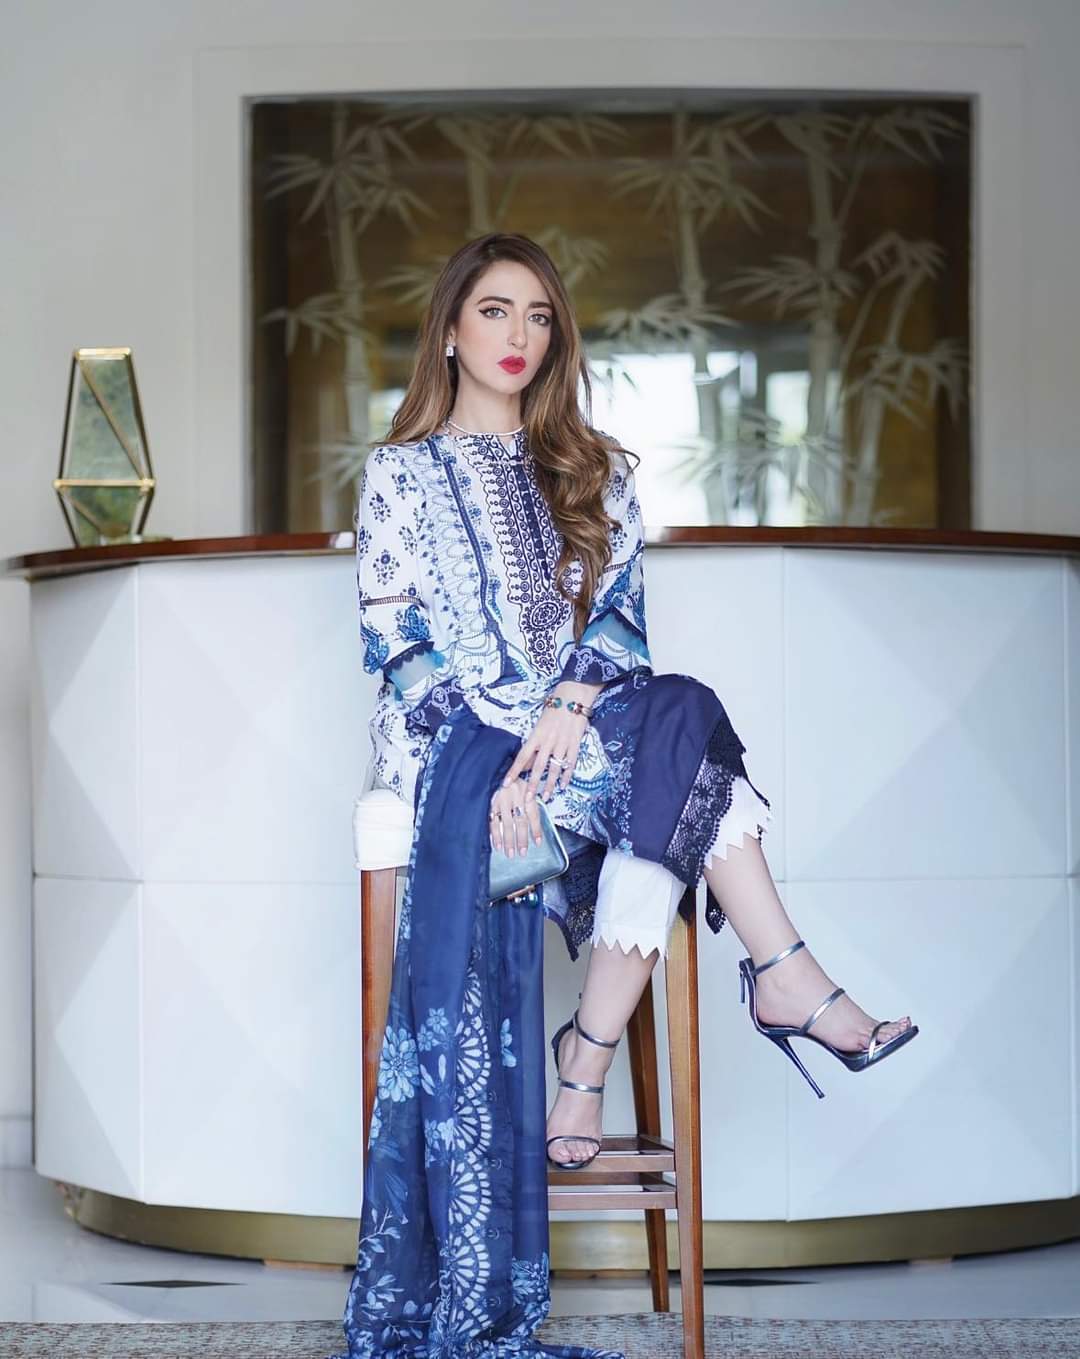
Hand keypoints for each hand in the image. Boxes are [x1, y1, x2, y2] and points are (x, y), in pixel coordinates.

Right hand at [489, 776, 542, 857]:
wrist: (494, 768)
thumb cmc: (513, 781)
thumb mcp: (525, 787)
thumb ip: (530, 805)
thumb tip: (536, 830)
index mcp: (526, 791)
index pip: (533, 813)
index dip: (536, 829)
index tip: (538, 843)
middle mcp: (514, 795)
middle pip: (520, 820)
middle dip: (521, 839)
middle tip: (523, 853)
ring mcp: (501, 799)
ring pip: (506, 823)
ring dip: (508, 840)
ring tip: (510, 853)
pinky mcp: (489, 802)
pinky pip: (493, 821)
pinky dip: (495, 834)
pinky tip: (498, 845)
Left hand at [500, 681, 601, 803]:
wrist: (572, 696)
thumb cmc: (554, 709)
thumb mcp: (539, 725)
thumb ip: (534, 744)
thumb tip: (527, 763)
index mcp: (536, 735)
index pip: (522, 757)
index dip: (514, 771)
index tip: (506, 784)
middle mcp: (548, 741)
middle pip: (538, 767)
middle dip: (532, 784)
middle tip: (527, 799)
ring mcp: (562, 744)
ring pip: (555, 768)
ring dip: (550, 784)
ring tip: (546, 796)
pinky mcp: (575, 744)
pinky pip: (570, 763)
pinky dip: (567, 776)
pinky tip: (564, 785)